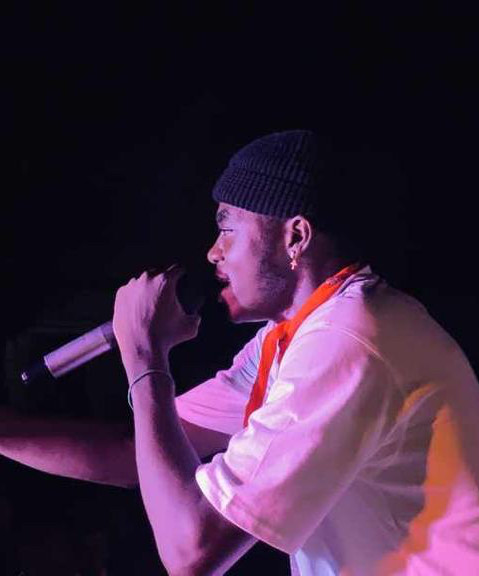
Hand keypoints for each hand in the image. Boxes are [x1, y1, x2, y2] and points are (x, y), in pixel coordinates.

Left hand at [113, 266, 200, 380]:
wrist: (141, 348)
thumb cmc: (167, 337)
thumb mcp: (190, 326)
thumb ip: (196, 316)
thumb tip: (196, 315)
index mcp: (165, 281)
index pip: (177, 269)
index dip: (182, 274)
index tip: (182, 278)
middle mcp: (146, 279)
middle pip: (158, 272)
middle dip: (163, 281)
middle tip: (167, 294)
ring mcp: (131, 286)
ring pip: (142, 281)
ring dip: (148, 288)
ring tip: (152, 303)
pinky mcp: (120, 296)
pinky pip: (130, 290)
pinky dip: (135, 296)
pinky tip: (140, 308)